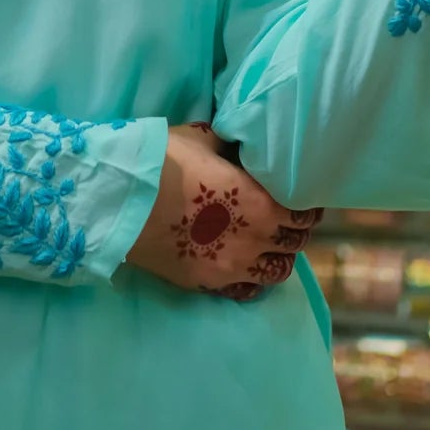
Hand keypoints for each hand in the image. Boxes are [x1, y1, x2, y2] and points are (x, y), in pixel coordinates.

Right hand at [125, 123, 321, 302]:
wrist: (121, 199)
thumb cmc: (165, 161)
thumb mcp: (205, 138)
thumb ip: (232, 146)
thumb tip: (244, 144)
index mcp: (262, 203)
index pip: (304, 214)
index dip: (307, 207)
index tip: (303, 199)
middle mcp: (255, 241)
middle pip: (294, 243)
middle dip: (295, 230)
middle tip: (286, 219)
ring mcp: (231, 267)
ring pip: (277, 272)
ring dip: (278, 257)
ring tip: (269, 245)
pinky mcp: (207, 283)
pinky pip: (246, 291)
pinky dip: (253, 280)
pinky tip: (246, 267)